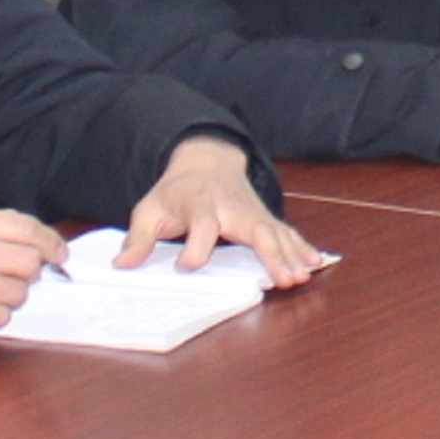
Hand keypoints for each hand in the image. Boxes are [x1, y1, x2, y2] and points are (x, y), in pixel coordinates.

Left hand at [123, 138, 323, 283]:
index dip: (195, 248)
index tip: (187, 267)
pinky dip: (302, 246)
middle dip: (269, 254)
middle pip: (253, 229)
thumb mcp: (149, 208)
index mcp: (200, 204)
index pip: (202, 225)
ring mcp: (252, 211)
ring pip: (276, 232)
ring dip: (292, 255)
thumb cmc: (176, 190)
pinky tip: (317, 262)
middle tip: (281, 279)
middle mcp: (231, 207)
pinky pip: (286, 232)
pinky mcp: (264, 216)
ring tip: (302, 276)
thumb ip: (137, 238)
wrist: (206, 159)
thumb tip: (122, 265)